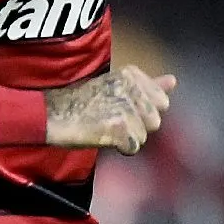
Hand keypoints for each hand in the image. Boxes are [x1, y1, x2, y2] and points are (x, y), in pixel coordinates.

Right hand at [44, 67, 175, 153]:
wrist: (49, 115)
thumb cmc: (79, 103)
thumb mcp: (115, 86)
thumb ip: (148, 85)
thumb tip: (174, 81)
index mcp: (131, 75)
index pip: (161, 102)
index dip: (141, 112)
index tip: (116, 107)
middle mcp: (130, 87)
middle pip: (155, 120)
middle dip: (136, 126)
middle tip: (108, 118)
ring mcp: (124, 107)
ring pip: (144, 136)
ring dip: (126, 138)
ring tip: (103, 127)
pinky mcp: (118, 126)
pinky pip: (132, 147)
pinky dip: (118, 148)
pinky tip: (101, 136)